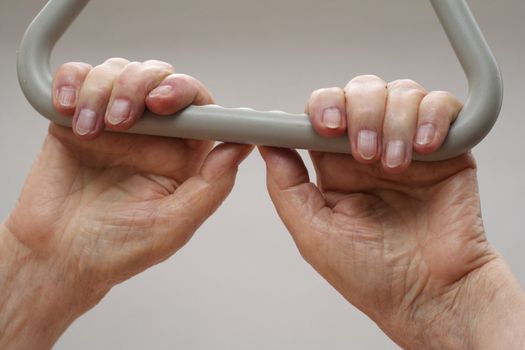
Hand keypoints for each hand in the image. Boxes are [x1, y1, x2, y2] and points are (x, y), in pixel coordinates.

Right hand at [0, 58, 251, 348]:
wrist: (57, 258)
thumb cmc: (118, 248)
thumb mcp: (173, 225)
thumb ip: (211, 187)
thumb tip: (240, 147)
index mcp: (182, 153)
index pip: (196, 104)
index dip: (185, 91)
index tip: (164, 102)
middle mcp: (152, 133)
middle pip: (157, 76)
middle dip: (140, 85)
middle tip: (123, 118)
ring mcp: (113, 122)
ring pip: (117, 71)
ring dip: (103, 90)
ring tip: (91, 129)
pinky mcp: (75, 117)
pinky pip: (76, 78)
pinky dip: (71, 83)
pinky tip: (69, 109)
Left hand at [260, 75, 524, 348]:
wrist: (430, 297)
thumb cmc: (371, 275)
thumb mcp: (314, 233)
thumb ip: (287, 187)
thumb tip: (267, 144)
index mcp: (335, 167)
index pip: (323, 112)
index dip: (322, 107)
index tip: (325, 125)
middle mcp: (371, 150)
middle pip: (360, 91)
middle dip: (359, 111)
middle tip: (362, 153)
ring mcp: (408, 145)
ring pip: (399, 92)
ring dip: (393, 121)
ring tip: (394, 165)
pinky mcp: (448, 149)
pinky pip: (442, 105)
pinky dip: (432, 117)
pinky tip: (424, 148)